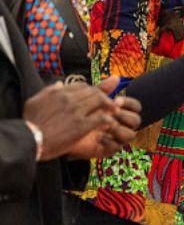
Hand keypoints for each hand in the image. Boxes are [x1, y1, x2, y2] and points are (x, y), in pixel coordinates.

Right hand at [23, 77, 139, 160]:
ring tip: (114, 112)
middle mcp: (69, 99)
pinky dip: (108, 120)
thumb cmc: (30, 123)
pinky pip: (102, 118)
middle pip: (94, 92)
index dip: (93, 91)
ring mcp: (76, 111)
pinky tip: (109, 124)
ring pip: (100, 100)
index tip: (97, 97)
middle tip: (110, 104)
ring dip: (110, 106)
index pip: (83, 86)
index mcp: (59, 92)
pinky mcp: (81, 126)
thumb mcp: (34, 102)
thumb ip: (48, 91)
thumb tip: (60, 83)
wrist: (29, 141)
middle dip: (104, 97)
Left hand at [64, 78, 142, 159]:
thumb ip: (100, 90)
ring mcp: (112, 138)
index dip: (130, 103)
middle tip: (114, 112)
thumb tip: (116, 77)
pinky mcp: (105, 149)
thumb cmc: (68, 116)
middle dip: (127, 116)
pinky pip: (116, 147)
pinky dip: (110, 142)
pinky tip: (98, 137)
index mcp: (115, 111)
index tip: (117, 100)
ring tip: (107, 126)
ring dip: (121, 129)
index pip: (135, 107)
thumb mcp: (84, 101)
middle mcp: (117, 124)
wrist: (51, 135)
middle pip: (136, 120)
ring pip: (131, 135)